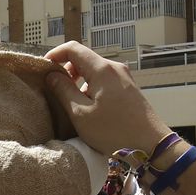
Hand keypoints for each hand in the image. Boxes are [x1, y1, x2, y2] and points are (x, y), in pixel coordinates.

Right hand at [45, 41, 169, 156]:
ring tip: (71, 100)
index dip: (55, 54)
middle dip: (66, 69)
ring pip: (94, 70)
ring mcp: (124, 77)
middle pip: (84, 58)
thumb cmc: (114, 131)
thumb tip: (52, 75)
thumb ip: (64, 91)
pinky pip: (105, 79)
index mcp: (102, 69)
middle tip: (56, 88)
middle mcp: (114, 68)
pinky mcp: (129, 88)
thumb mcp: (81, 114)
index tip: (44, 69)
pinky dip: (91, 86)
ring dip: (79, 80)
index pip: (73, 48)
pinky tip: (89, 106)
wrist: (151, 145)